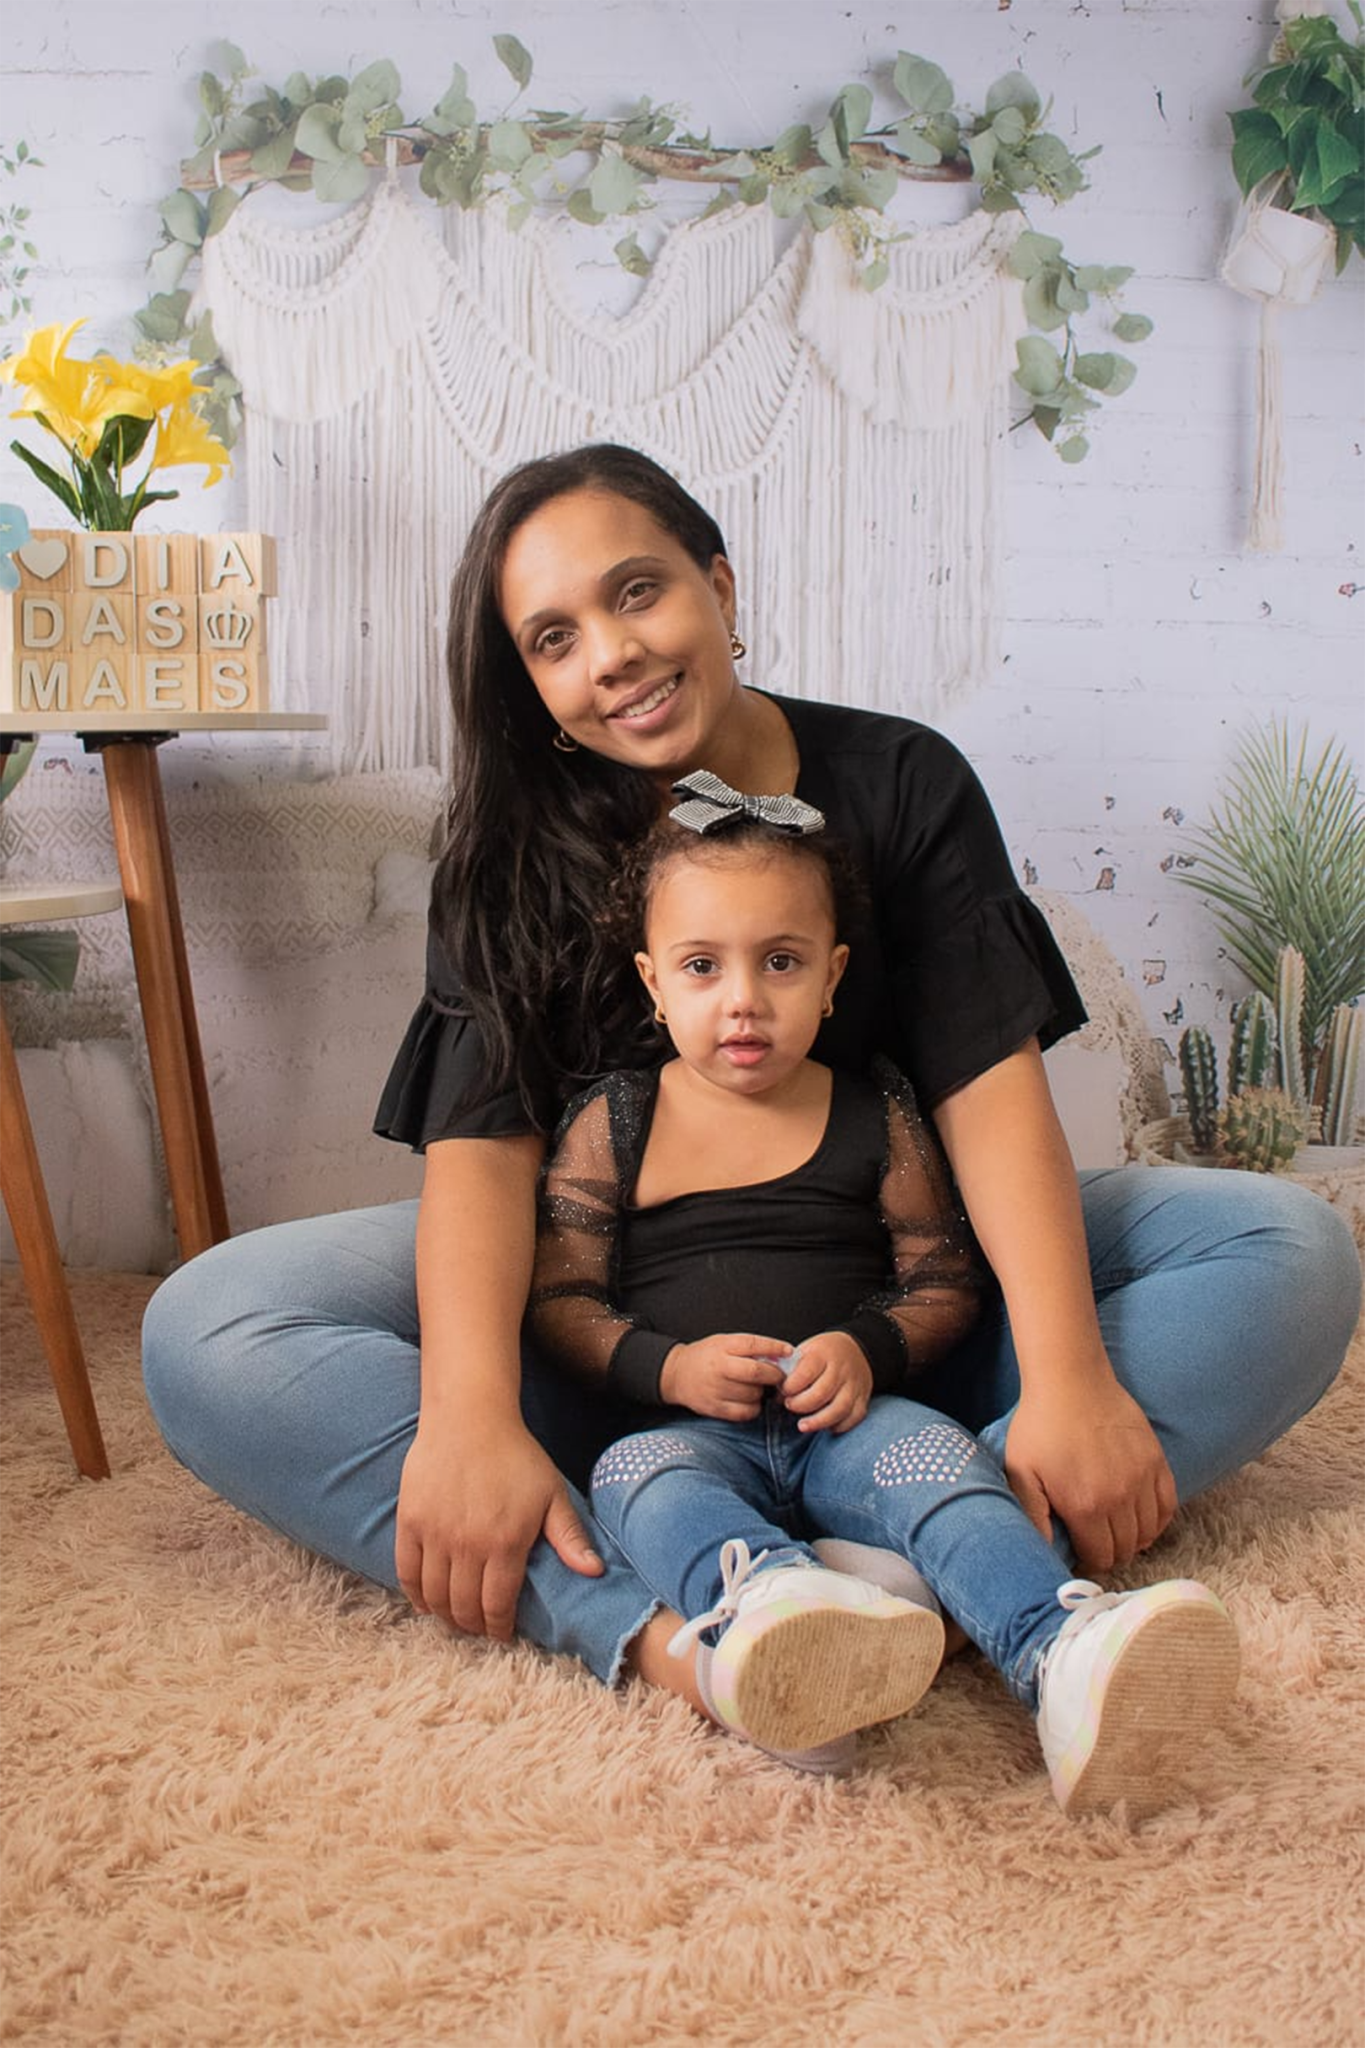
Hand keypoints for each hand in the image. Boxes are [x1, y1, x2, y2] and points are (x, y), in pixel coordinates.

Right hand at [395, 1416, 602, 1639]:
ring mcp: (435, 1534)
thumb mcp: (551, 1493)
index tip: (502, 1633)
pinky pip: (407, 1572)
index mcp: (505, 1542)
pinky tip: (426, 1602)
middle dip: (473, 1626)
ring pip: (435, 1595)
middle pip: (464, 1607)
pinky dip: (415, 1594)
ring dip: (445, 1615)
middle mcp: (467, 1544)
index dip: (499, 1627)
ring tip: (456, 1619)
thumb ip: (570, 1536)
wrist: (470, 1417)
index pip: (497, 1605)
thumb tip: (594, 1572)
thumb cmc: (516, 1455)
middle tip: (479, 1629)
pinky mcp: (410, 1521)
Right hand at [660, 1335, 789, 1418]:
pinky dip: (753, 1408)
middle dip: (775, 1376)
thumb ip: (749, 1348)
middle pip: (756, 1372)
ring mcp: (716, 1389)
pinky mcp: (715, 1408)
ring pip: (753, 1394)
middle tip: (780, 1377)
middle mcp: (719, 1367)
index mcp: (722, 1346)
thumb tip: (781, 1355)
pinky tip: (748, 1401)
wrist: (677, 1375)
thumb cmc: (706, 1356)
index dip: (775, 1348)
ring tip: (756, 1387)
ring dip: (762, 1392)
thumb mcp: (724, 1342)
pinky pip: (745, 1412)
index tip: (789, 1352)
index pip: (753, 1344)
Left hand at [781, 1332, 872, 1433]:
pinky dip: (840, 1425)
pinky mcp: (863, 1397)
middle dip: (801, 1405)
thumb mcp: (805, 1351)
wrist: (854, 1349)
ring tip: (802, 1426)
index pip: (805, 1373)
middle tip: (789, 1405)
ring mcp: (854, 1384)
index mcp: (823, 1354)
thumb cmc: (822, 1354)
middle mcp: (841, 1369)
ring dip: (819, 1421)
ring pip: (839, 1408)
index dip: (790, 1386)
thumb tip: (774, 1394)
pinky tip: (827, 1427)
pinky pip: (855, 1416)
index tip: (783, 1390)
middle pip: (821, 1393)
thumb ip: (790, 1370)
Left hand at [1002, 1371, 1177, 1573]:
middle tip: (1094, 1543)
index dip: (1088, 1562)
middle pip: (1126, 1549)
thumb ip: (1032, 1519)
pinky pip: (1168, 1506)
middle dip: (1109, 1553)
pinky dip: (1157, 1520)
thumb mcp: (1021, 1473)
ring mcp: (1143, 1478)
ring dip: (1133, 1539)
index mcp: (1086, 1505)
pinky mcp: (1157, 1461)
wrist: (1070, 1380)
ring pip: (1149, 1532)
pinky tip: (1140, 1517)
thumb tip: (1043, 1555)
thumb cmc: (1039, 1426)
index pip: (1100, 1558)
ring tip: (1114, 1530)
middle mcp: (1120, 1497)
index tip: (1078, 1554)